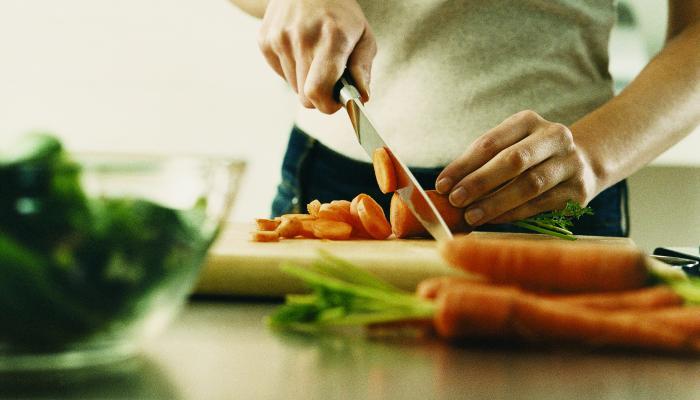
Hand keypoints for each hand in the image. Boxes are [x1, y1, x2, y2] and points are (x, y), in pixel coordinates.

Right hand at [257, 0, 376, 113]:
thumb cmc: (340, 13)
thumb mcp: (363, 35)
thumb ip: (363, 68)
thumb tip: (360, 97)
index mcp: (331, 38)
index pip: (317, 91)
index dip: (327, 105)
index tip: (335, 102)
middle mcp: (302, 38)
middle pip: (305, 96)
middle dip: (319, 95)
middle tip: (330, 80)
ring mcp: (279, 39)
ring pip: (293, 87)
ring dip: (306, 81)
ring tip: (314, 57)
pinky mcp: (265, 40)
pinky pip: (281, 74)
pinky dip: (292, 70)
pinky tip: (300, 50)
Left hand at [435, 110, 600, 225]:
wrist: (583, 164)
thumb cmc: (529, 157)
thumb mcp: (509, 146)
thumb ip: (481, 162)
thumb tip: (446, 187)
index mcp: (528, 121)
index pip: (490, 143)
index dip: (463, 165)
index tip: (442, 185)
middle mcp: (554, 137)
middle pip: (513, 160)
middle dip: (480, 182)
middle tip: (456, 200)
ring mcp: (570, 163)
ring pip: (529, 184)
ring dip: (496, 203)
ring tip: (471, 215)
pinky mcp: (578, 191)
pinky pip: (540, 204)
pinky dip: (513, 214)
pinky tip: (493, 220)